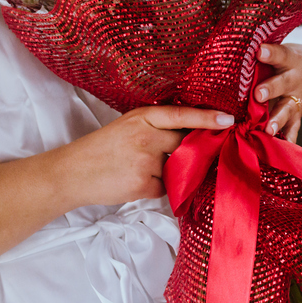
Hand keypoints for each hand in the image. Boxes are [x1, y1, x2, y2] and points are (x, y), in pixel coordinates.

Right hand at [69, 105, 234, 204]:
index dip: (207, 118)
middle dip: (187, 150)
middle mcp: (146, 136)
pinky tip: (134, 181)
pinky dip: (156, 187)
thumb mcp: (128, 125)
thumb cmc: (102, 148)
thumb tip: (192, 135)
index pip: (181, 115)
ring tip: (136, 168)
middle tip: (173, 153)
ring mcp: (146, 161)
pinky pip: (166, 187)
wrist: (72, 173)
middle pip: (185, 143)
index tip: (228, 120)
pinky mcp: (144, 184)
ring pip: (176, 168)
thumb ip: (156, 127)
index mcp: (143, 116)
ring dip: (166, 171)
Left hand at [254, 43, 301, 142]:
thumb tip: (236, 49)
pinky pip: (293, 127)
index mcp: (290, 60)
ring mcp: (297, 99)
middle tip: (258, 94)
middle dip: (271, 89)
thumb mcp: (283, 52)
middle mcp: (296, 80)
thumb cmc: (288, 60)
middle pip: (283, 84)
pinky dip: (288, 138)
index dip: (271, 53)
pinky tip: (282, 147)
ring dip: (277, 119)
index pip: (281, 54)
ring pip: (287, 109)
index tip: (259, 51)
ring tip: (268, 128)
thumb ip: (264, 53)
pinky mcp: (297, 115)